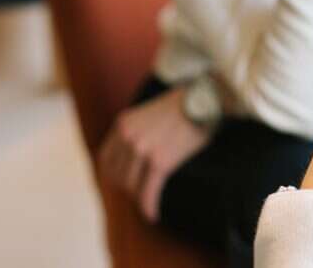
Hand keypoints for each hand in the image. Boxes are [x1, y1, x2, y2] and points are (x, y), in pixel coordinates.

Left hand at [98, 87, 211, 221]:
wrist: (207, 97)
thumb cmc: (186, 103)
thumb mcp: (151, 111)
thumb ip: (138, 129)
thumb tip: (137, 151)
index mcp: (124, 123)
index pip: (106, 159)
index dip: (113, 175)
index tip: (123, 183)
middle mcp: (128, 137)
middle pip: (118, 175)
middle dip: (128, 188)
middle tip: (141, 194)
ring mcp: (143, 150)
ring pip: (131, 186)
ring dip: (139, 198)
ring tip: (149, 203)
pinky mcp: (160, 162)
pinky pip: (148, 192)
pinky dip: (149, 207)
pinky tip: (153, 215)